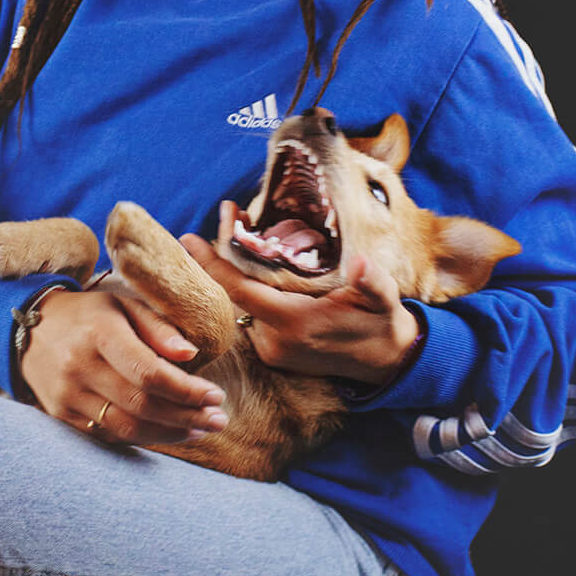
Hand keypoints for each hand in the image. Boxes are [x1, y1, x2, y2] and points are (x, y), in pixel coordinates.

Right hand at [18, 285, 229, 446]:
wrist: (30, 329)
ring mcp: (67, 395)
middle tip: (218, 420)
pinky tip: (168, 432)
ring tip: (200, 430)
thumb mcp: (123, 304)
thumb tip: (192, 355)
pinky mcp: (61, 415)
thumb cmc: (89, 315)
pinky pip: (108, 435)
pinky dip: (143, 437)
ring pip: (126, 427)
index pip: (149, 373)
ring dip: (170, 433)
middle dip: (187, 416)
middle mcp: (80, 366)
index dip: (187, 390)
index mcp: (100, 333)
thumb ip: (158, 327)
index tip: (215, 395)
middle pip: (141, 405)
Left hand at [180, 202, 423, 386]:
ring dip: (236, 271)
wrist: (387, 361)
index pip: (241, 291)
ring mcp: (272, 350)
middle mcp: (275, 341)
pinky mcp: (273, 353)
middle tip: (228, 214)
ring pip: (241, 304)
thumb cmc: (382, 323)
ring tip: (242, 229)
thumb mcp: (383, 299)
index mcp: (295, 324)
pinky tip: (252, 263)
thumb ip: (371, 281)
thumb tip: (360, 262)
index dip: (213, 265)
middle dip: (224, 254)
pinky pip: (250, 315)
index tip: (188, 239)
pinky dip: (247, 289)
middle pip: (234, 293)